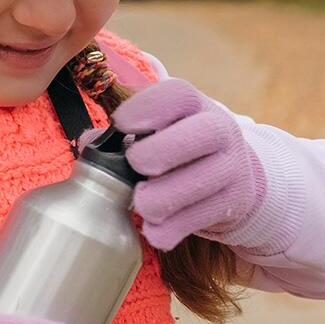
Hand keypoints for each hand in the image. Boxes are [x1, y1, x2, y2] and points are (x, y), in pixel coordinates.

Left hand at [105, 78, 267, 250]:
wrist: (235, 178)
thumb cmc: (182, 150)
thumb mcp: (160, 131)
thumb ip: (122, 135)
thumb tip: (89, 143)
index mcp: (195, 105)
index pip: (178, 94)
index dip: (147, 107)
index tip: (120, 124)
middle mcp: (221, 130)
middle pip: (202, 133)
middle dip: (160, 151)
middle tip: (135, 166)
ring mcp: (233, 166)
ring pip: (203, 180)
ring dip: (161, 197)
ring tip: (141, 204)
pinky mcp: (234, 201)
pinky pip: (201, 217)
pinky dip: (170, 228)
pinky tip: (153, 229)